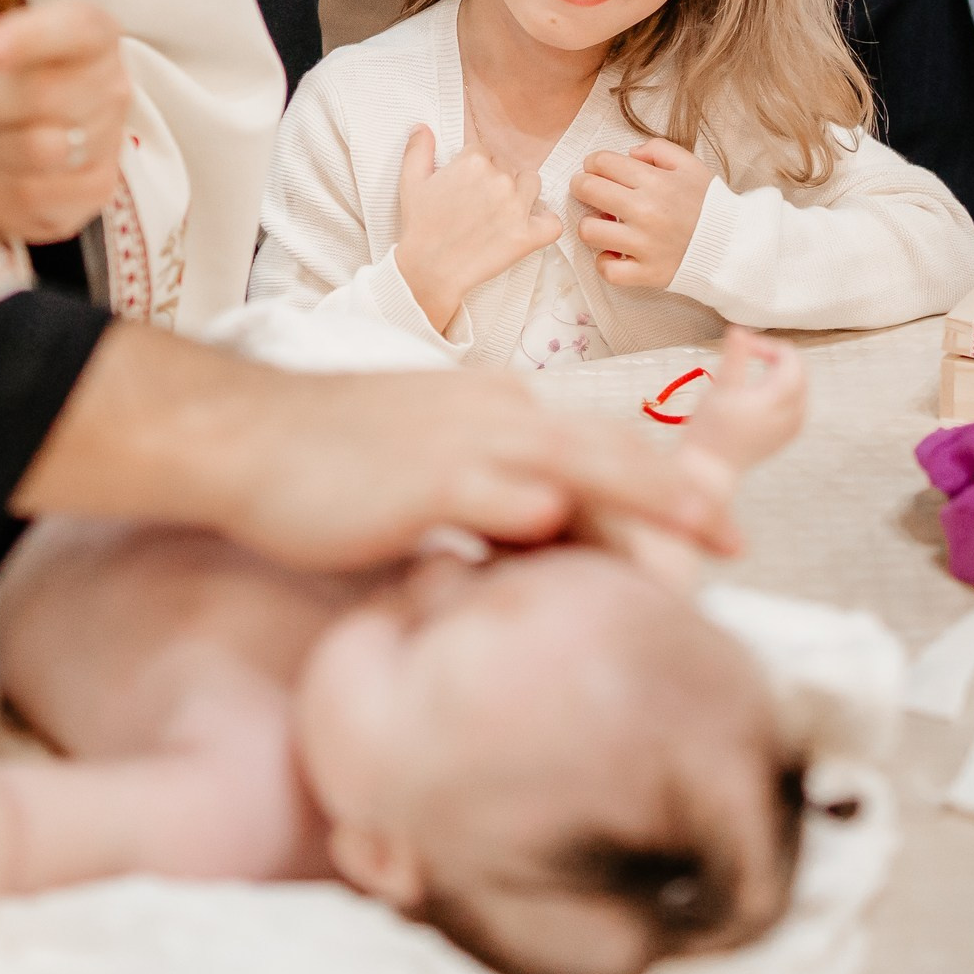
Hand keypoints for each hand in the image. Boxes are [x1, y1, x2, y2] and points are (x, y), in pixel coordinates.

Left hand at [0, 0, 130, 243]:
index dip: (30, 37)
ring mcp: (109, 139)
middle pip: (45, 93)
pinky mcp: (97, 187)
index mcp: (90, 34)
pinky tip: (7, 167)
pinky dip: (3, 181)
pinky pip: (35, 190)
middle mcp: (112, 83)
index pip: (76, 28)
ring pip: (39, 148)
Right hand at [18, 324, 746, 572]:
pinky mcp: (432, 480)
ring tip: (707, 546)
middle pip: (608, 452)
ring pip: (583, 470)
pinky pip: (513, 505)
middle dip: (678, 493)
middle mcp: (495, 411)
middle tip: (737, 535)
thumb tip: (525, 531)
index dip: (651, 484)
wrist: (236, 436)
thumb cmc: (314, 459)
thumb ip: (477, 490)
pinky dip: (560, 531)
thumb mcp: (416, 465)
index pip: (590, 444)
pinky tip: (600, 568)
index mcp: (494, 405)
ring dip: (650, 508)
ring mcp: (467, 441)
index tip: (705, 518)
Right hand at [395, 126, 562, 331]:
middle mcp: (499, 179)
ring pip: (533, 185)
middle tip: (478, 206)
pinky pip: (552, 222)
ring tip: (501, 214)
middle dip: (496, 182)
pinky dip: (544, 224)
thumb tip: (423, 127)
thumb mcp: (410, 182)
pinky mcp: (528, 235)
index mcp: (473, 161)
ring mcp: (517, 207)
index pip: (485, 152)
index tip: (466, 188)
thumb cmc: (419, 227)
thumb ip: (418, 149)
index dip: (475, 169)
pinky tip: (527, 229)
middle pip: (509, 167)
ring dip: (522, 195)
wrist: (428, 270)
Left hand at [572, 139, 714, 290]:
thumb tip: (629, 154)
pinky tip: (615, 253)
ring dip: (591, 225)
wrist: (735, 246)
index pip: (601, 162)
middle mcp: (645, 211)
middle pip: (587, 190)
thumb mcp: (691, 165)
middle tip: (590, 191)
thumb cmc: (711, 205)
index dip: (593, 163)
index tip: (597, 169)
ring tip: (605, 224)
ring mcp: (643, 245)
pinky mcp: (645, 273)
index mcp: (655, 182)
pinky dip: (605, 262)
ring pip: (588, 231)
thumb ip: (658, 149)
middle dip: (582, 186)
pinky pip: (606, 270)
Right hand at [679, 329, 807, 478]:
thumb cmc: (710, 428)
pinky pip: (797, 404)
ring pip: (800, 387)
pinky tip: (761, 392)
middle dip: (777, 356)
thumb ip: (734, 357)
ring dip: (782, 373)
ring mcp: (792, 427)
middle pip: (799, 371)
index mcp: (779, 398)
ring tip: (753, 371)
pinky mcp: (786, 436)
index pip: (790, 358)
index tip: (743, 346)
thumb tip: (739, 329)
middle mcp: (794, 413)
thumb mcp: (721, 388)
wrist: (710, 470)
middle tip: (748, 353)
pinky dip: (784, 391)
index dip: (767, 345)